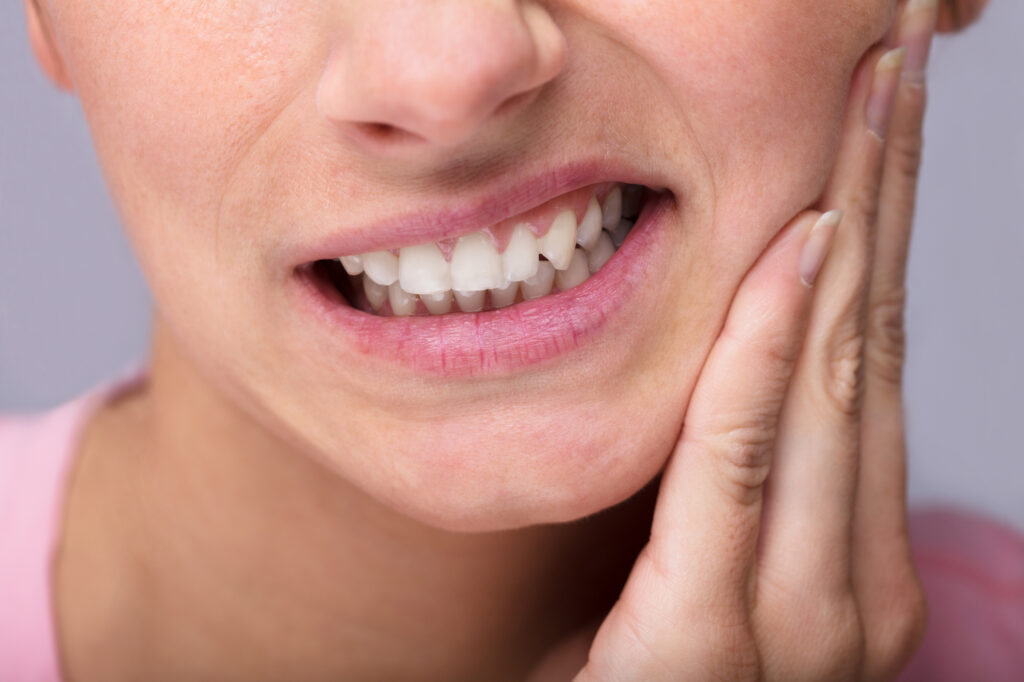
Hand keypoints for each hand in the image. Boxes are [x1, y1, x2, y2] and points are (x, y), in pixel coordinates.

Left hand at [529, 1, 945, 679]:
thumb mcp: (697, 567)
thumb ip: (730, 478)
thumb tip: (739, 353)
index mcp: (849, 552)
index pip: (871, 355)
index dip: (888, 222)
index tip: (888, 111)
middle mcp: (853, 573)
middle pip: (872, 340)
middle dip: (890, 189)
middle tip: (903, 58)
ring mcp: (807, 617)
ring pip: (835, 382)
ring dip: (856, 225)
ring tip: (873, 98)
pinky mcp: (717, 640)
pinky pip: (743, 461)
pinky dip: (771, 351)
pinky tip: (800, 247)